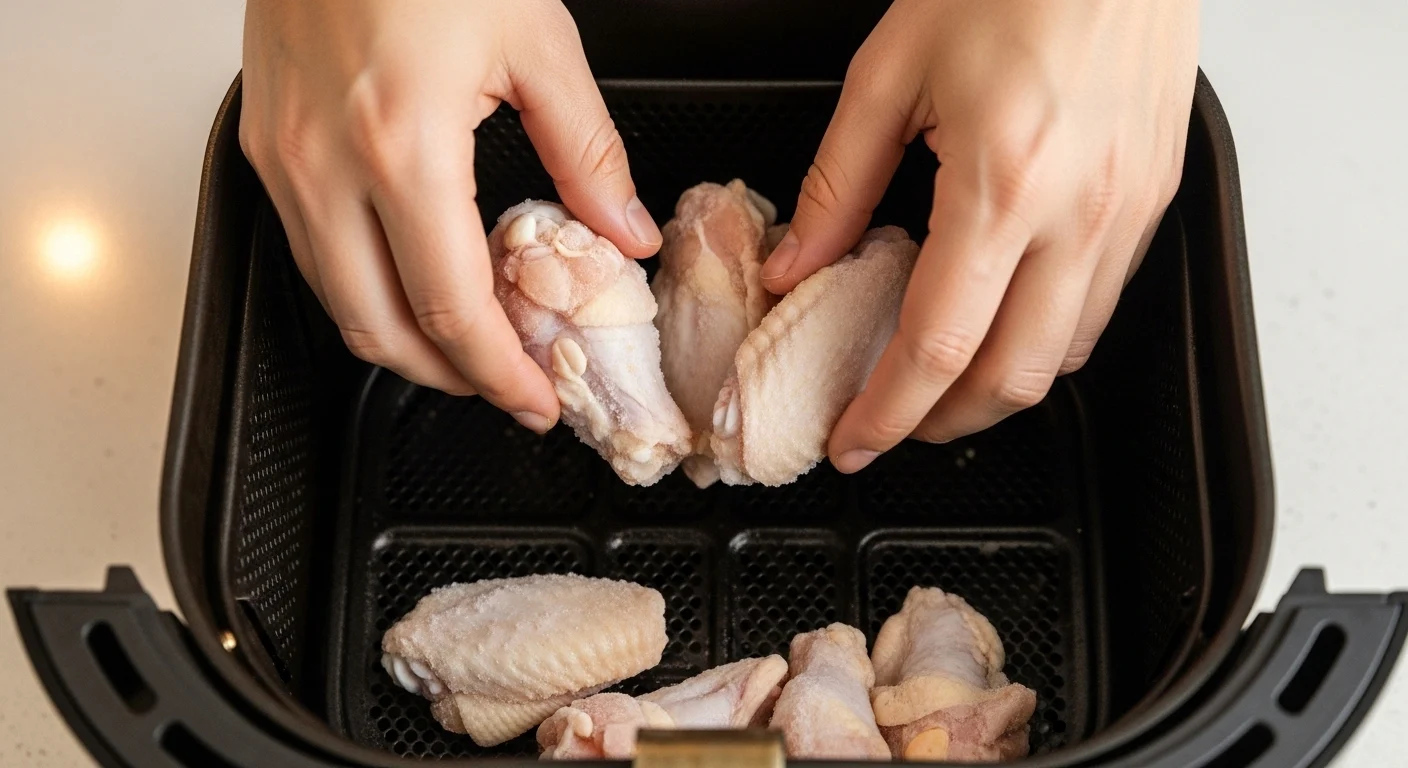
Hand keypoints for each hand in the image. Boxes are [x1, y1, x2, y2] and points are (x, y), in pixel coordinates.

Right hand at [239, 0, 661, 432]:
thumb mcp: (537, 43)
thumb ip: (588, 153)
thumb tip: (623, 234)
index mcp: (402, 145)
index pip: (451, 310)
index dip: (498, 374)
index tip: (534, 401)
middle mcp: (325, 165)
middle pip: (379, 331)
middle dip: (448, 379)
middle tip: (505, 386)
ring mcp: (283, 160)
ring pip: (334, 303)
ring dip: (401, 342)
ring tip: (467, 347)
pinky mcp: (264, 147)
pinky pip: (310, 253)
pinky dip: (364, 290)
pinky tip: (414, 280)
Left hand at [760, 0, 1198, 470]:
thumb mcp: (890, 73)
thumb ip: (836, 184)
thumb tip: (797, 263)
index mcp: (1002, 181)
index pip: (938, 345)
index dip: (888, 412)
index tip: (855, 439)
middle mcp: (1078, 212)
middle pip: (1015, 378)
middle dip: (945, 424)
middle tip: (894, 423)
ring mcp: (1127, 212)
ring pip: (1069, 356)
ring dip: (999, 389)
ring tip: (942, 382)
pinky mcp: (1154, 201)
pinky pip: (1101, 306)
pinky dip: (1047, 338)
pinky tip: (1004, 320)